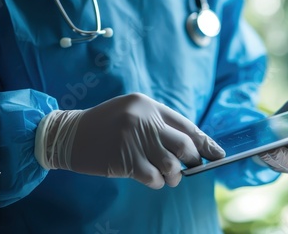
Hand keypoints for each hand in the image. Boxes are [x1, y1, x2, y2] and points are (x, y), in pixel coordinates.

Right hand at [35, 93, 224, 187]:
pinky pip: (153, 177)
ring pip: (171, 164)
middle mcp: (143, 120)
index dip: (204, 142)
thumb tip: (191, 145)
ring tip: (170, 176)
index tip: (218, 153)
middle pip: (184, 145)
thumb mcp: (133, 112)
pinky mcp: (124, 160)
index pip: (186, 125)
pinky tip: (151, 179)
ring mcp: (134, 140)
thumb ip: (159, 123)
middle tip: (191, 166)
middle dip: (193, 160)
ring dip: (175, 175)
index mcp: (148, 105)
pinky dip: (157, 182)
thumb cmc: (105, 124)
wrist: (69, 134)